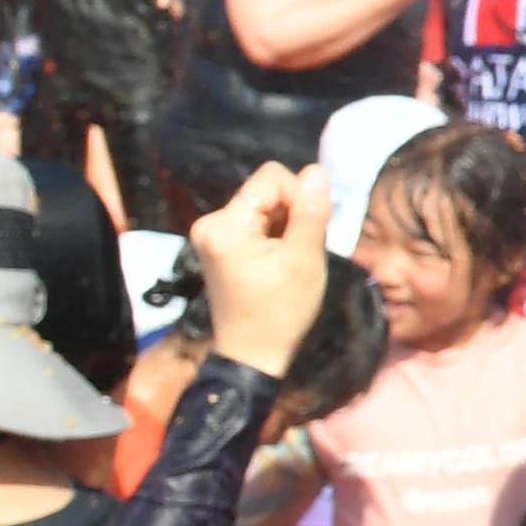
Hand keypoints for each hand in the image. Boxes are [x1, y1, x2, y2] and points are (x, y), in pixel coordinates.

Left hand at [188, 165, 331, 378]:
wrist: (252, 355)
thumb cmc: (281, 312)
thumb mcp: (304, 261)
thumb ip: (310, 212)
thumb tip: (316, 171)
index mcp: (225, 225)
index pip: (272, 177)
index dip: (299, 198)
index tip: (306, 234)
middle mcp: (210, 223)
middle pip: (266, 191)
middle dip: (291, 214)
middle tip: (298, 252)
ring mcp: (210, 234)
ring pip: (264, 206)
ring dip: (284, 227)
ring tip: (288, 261)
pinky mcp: (217, 245)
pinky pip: (255, 222)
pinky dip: (273, 237)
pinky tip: (277, 263)